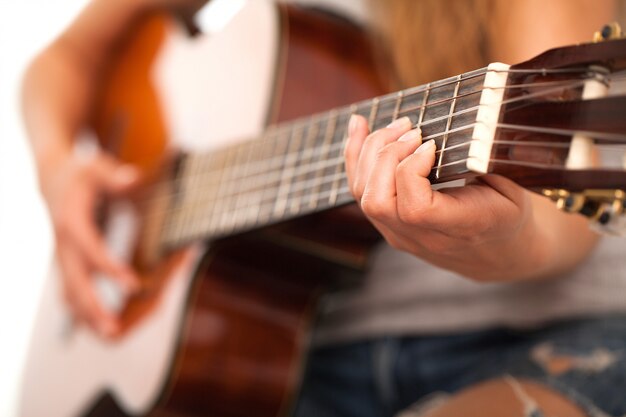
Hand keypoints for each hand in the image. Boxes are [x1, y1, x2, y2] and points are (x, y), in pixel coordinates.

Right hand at [42, 152, 140, 335]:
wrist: (51, 178)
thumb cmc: (79, 174)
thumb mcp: (95, 167)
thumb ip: (113, 176)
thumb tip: (131, 178)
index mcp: (71, 222)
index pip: (91, 251)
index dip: (111, 269)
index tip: (133, 285)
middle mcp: (63, 245)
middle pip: (75, 282)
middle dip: (93, 307)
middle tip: (114, 330)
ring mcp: (62, 257)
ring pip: (69, 293)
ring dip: (87, 316)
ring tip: (111, 335)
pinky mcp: (66, 263)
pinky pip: (70, 291)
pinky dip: (81, 310)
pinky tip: (96, 325)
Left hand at [344, 114, 553, 281]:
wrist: (498, 253)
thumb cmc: (508, 212)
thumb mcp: (512, 188)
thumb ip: (485, 162)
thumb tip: (465, 123)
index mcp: (460, 229)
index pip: (415, 208)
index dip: (412, 169)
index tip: (432, 144)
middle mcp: (424, 239)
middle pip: (378, 202)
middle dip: (386, 155)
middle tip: (411, 128)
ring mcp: (401, 236)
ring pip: (363, 196)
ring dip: (369, 152)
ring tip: (395, 125)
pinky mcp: (388, 227)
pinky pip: (360, 193)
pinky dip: (356, 158)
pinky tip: (359, 128)